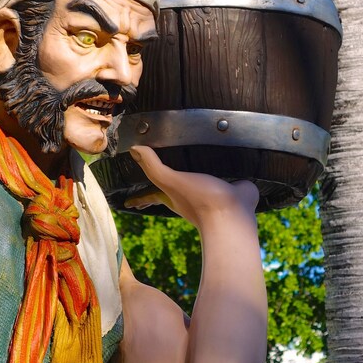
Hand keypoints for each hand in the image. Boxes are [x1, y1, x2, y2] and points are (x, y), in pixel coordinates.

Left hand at [124, 146, 258, 229]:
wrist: (234, 213)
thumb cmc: (200, 200)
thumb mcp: (171, 182)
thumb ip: (154, 167)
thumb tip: (134, 149)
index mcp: (174, 196)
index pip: (151, 196)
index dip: (140, 198)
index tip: (128, 201)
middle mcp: (190, 196)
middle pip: (173, 191)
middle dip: (166, 185)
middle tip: (161, 175)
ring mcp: (211, 193)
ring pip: (198, 183)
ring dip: (194, 176)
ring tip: (192, 162)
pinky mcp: (230, 187)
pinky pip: (222, 177)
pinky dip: (222, 171)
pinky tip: (226, 160)